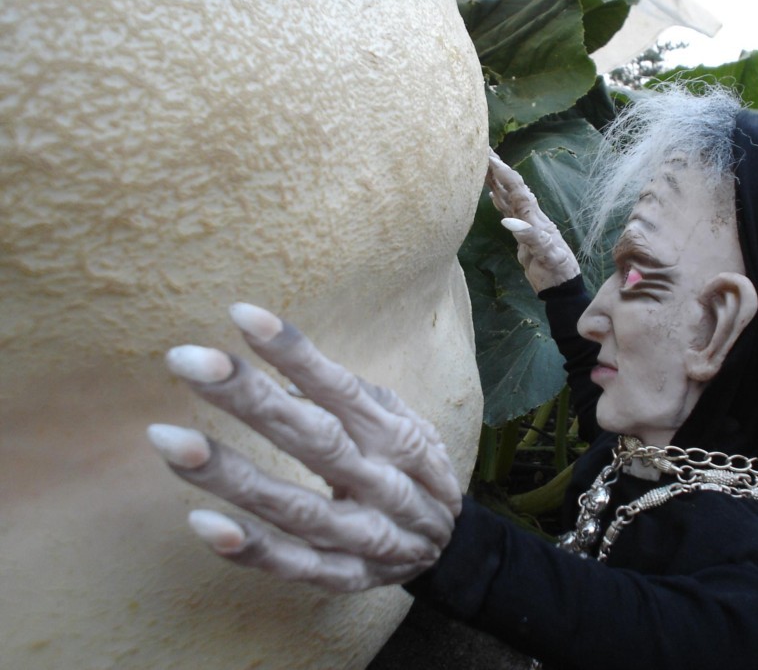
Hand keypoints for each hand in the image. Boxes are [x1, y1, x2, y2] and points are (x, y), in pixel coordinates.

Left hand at [147, 303, 460, 592]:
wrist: (452, 550)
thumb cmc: (413, 469)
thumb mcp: (404, 423)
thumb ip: (356, 397)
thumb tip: (287, 376)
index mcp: (397, 437)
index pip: (341, 389)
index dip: (294, 352)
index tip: (240, 315)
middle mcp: (383, 482)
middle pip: (314, 440)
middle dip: (250, 400)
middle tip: (186, 361)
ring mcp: (365, 536)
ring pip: (294, 507)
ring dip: (231, 476)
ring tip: (168, 441)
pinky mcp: (345, 577)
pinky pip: (295, 566)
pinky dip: (252, 549)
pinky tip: (202, 523)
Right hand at [486, 149, 580, 292]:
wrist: (561, 286)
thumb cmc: (556, 271)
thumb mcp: (547, 256)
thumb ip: (531, 238)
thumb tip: (509, 222)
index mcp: (535, 218)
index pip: (517, 190)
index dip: (504, 173)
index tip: (490, 157)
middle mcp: (530, 216)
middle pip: (512, 186)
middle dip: (499, 168)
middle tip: (484, 148)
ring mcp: (526, 223)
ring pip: (508, 196)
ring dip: (496, 179)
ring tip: (484, 163)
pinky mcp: (522, 233)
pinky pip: (507, 211)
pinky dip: (498, 199)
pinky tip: (491, 192)